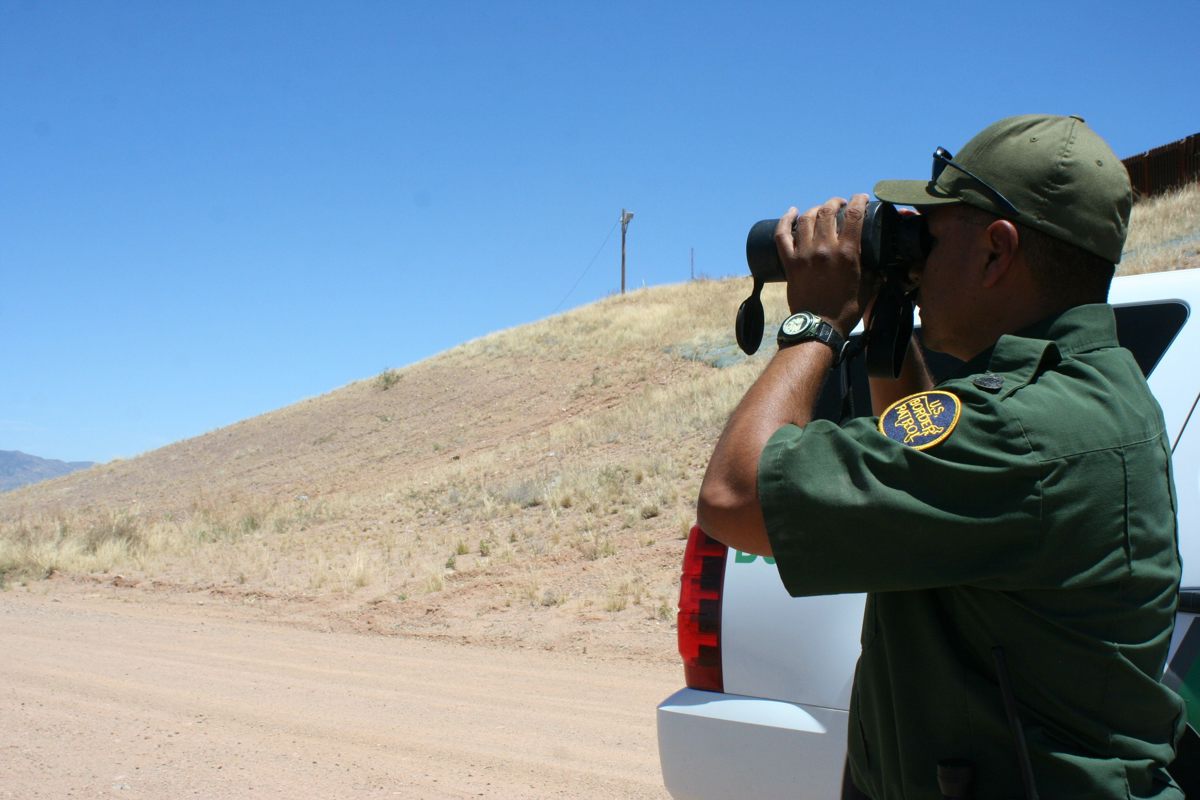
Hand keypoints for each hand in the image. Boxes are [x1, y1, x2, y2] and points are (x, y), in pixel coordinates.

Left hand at [773, 194, 876, 336]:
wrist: (818, 328)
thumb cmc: (845, 311)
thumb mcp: (868, 288)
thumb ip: (876, 272)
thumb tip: (883, 263)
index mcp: (847, 253)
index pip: (855, 215)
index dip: (859, 200)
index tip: (861, 198)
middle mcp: (824, 249)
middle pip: (827, 211)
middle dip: (836, 202)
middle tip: (840, 205)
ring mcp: (804, 254)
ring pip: (806, 219)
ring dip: (815, 209)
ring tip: (821, 209)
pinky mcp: (789, 262)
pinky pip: (782, 235)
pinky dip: (785, 220)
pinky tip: (791, 212)